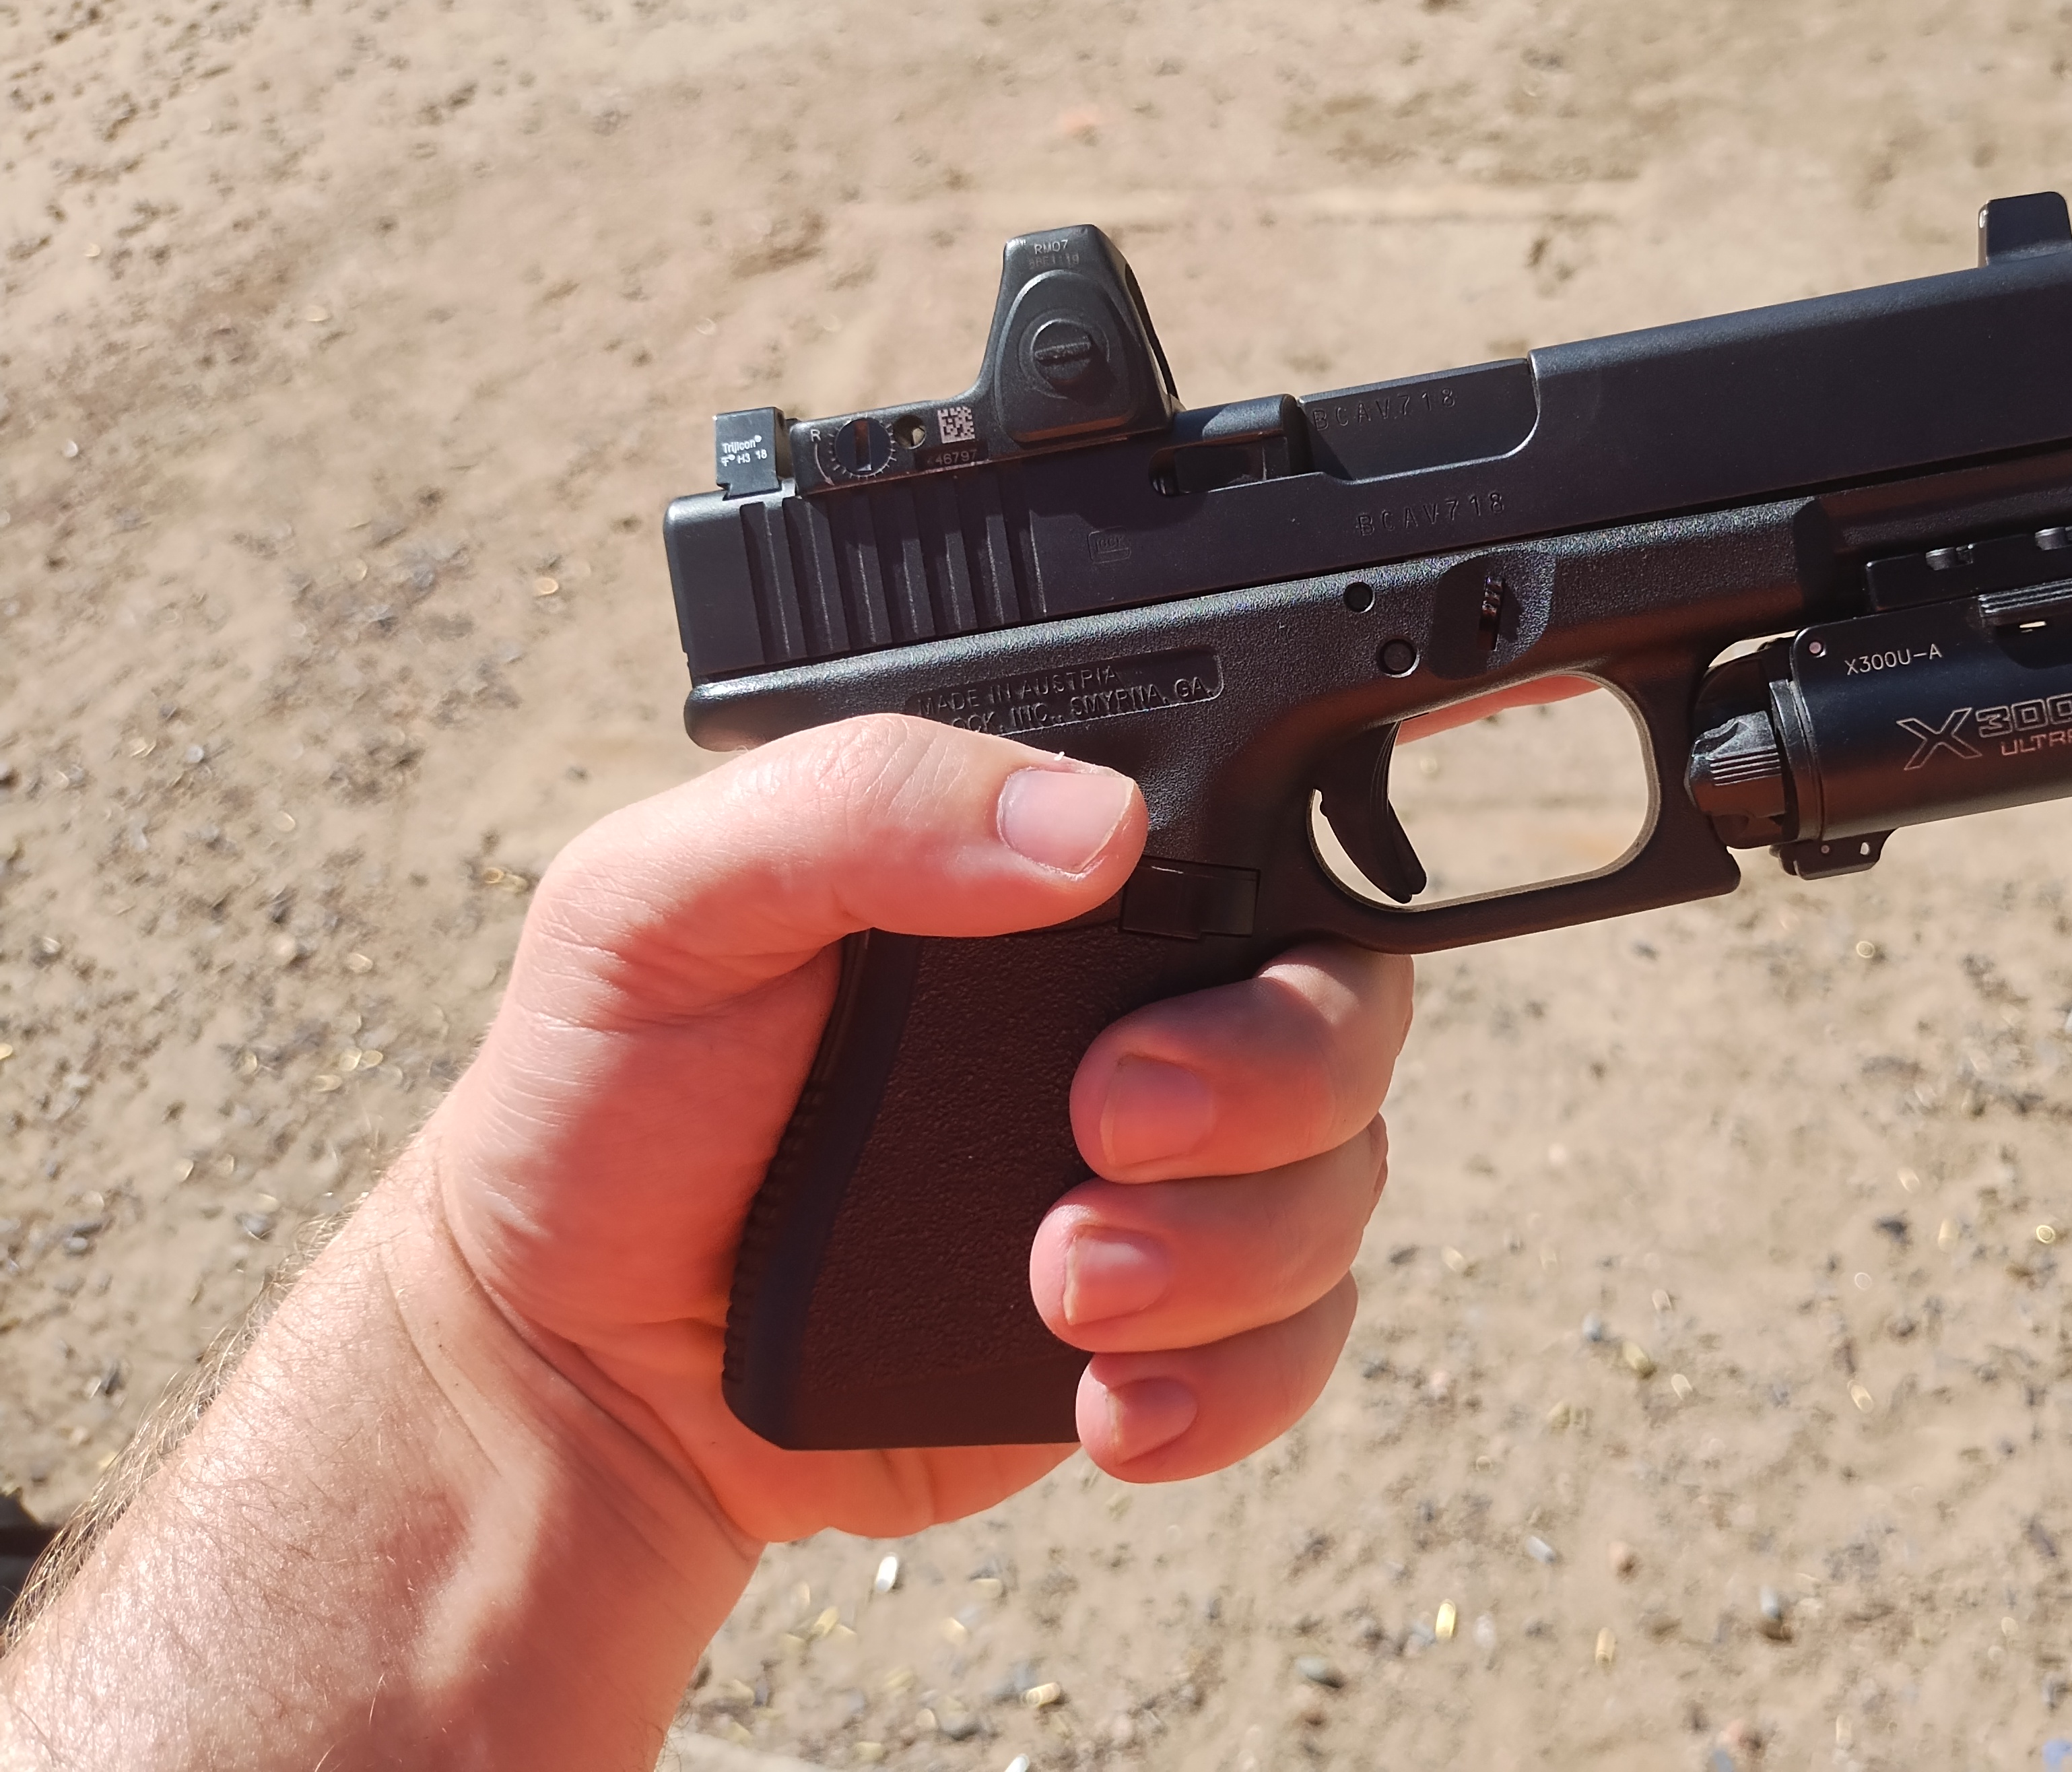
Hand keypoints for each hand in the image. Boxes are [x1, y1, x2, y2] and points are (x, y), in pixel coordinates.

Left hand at [433, 715, 1410, 1544]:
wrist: (585, 1367)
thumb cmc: (612, 1101)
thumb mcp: (660, 901)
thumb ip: (857, 807)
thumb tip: (1095, 828)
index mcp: (1050, 879)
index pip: (1260, 833)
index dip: (1300, 873)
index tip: (1209, 959)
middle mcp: (1142, 1008)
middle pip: (1346, 1012)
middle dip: (1273, 1080)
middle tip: (1105, 1124)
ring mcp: (1168, 1176)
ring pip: (1341, 1184)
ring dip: (1237, 1250)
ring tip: (1063, 1289)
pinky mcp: (1165, 1327)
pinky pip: (1298, 1348)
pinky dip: (1236, 1384)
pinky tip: (1107, 1404)